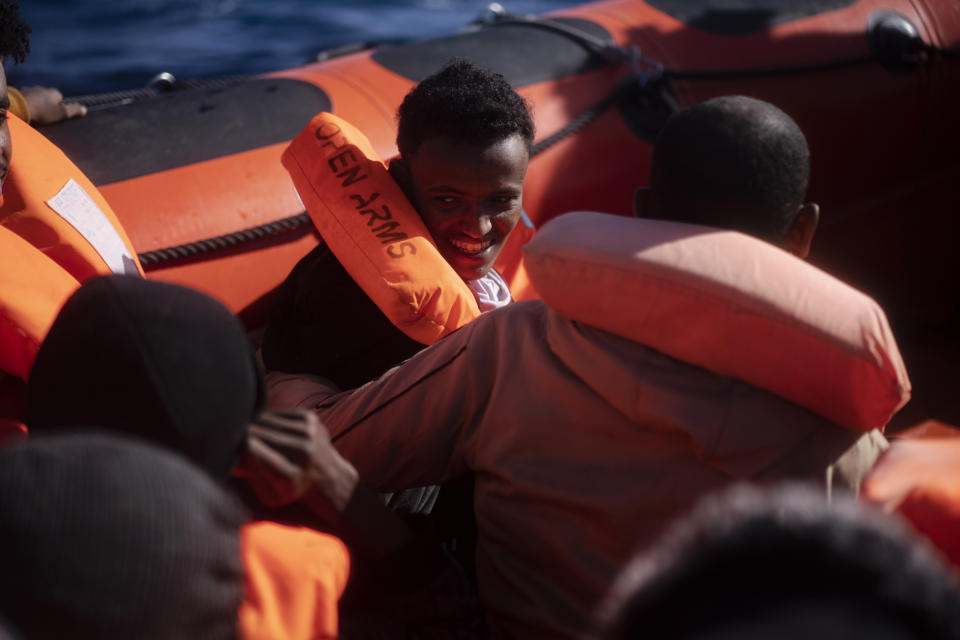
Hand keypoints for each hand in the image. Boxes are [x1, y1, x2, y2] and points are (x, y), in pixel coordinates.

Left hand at [20, 86, 86, 124]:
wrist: (19, 109)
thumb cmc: (42, 112)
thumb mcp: (61, 114)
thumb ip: (74, 111)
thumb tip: (85, 109)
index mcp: (53, 92)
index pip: (60, 98)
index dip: (59, 106)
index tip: (56, 114)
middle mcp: (42, 88)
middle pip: (48, 97)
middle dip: (48, 104)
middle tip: (46, 115)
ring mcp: (30, 90)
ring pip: (37, 97)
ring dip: (37, 103)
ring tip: (35, 114)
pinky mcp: (20, 93)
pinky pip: (27, 98)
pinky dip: (28, 103)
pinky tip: (27, 111)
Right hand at [243, 409, 357, 511]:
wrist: (330, 477)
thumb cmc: (293, 490)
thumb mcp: (268, 497)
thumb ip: (247, 482)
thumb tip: (226, 460)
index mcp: (289, 473)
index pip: (251, 447)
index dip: (236, 445)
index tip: (232, 449)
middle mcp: (301, 449)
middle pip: (255, 429)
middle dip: (243, 435)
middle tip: (239, 444)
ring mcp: (308, 430)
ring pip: (264, 418)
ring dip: (255, 427)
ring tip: (257, 439)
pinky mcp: (310, 417)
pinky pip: (276, 412)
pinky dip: (269, 421)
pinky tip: (273, 432)